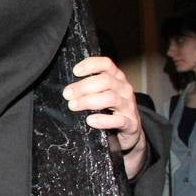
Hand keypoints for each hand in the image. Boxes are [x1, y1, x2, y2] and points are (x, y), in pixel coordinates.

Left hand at [65, 57, 146, 178]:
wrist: (130, 131)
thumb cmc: (110, 109)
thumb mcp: (101, 93)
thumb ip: (88, 87)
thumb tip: (64, 87)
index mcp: (117, 78)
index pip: (106, 64)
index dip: (91, 65)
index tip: (75, 71)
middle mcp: (124, 89)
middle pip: (106, 81)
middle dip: (83, 87)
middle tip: (67, 94)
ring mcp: (128, 106)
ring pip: (111, 98)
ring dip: (89, 101)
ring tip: (73, 106)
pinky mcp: (130, 123)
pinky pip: (119, 120)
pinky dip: (103, 120)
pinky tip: (91, 121)